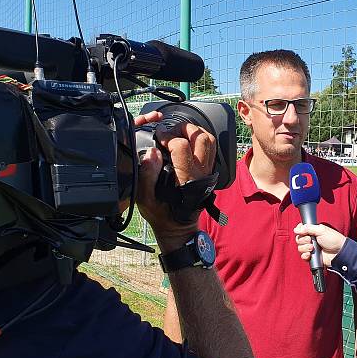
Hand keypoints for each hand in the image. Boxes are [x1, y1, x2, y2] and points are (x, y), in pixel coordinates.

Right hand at [134, 111, 215, 251]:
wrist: (178, 228)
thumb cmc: (161, 215)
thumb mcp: (146, 199)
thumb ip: (147, 175)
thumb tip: (152, 152)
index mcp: (185, 178)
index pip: (181, 146)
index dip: (167, 137)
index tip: (158, 138)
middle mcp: (200, 173)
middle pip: (201, 138)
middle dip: (184, 129)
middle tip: (170, 132)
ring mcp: (207, 172)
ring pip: (209, 141)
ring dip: (195, 132)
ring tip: (179, 134)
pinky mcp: (208, 172)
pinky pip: (210, 149)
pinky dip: (199, 140)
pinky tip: (186, 142)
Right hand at [293, 223, 346, 267]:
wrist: (339, 253)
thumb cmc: (333, 239)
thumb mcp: (321, 230)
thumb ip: (308, 228)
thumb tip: (296, 230)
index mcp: (312, 231)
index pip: (300, 229)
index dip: (299, 230)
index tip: (302, 231)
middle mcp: (310, 239)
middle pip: (298, 239)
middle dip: (303, 240)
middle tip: (311, 240)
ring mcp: (310, 248)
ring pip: (300, 248)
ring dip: (305, 248)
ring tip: (313, 248)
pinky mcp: (311, 257)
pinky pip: (303, 256)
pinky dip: (305, 255)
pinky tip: (310, 254)